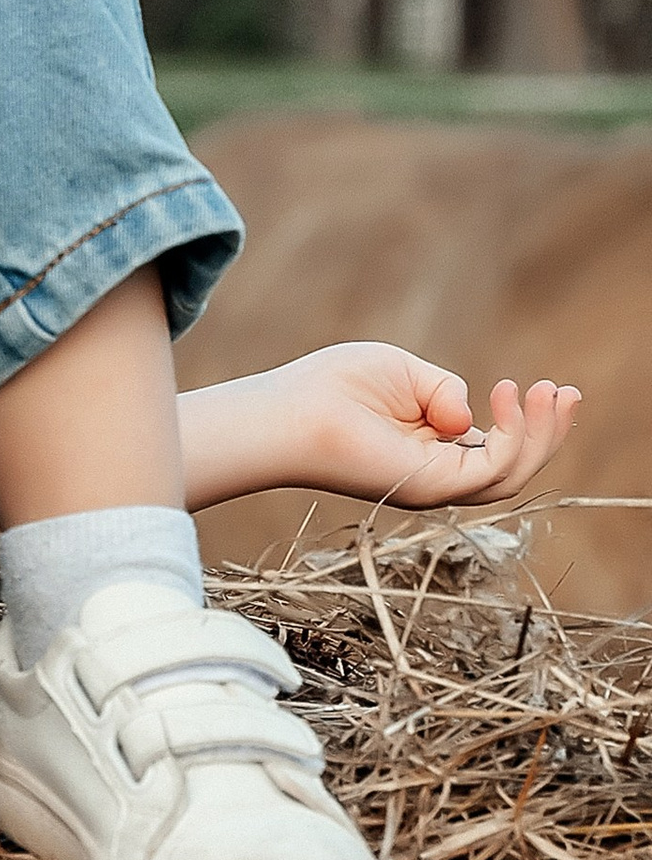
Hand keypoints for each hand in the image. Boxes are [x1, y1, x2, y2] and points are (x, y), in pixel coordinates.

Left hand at [266, 343, 579, 510]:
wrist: (293, 410)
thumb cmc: (334, 385)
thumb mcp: (404, 373)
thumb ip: (445, 390)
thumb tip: (467, 419)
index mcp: (433, 450)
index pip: (496, 449)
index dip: (529, 423)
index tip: (548, 387)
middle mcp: (439, 474)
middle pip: (513, 467)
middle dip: (548, 433)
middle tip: (567, 392)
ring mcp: (436, 485)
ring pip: (510, 475)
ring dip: (540, 434)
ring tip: (548, 391)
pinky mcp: (430, 486)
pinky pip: (491, 469)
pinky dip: (511, 433)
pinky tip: (508, 395)